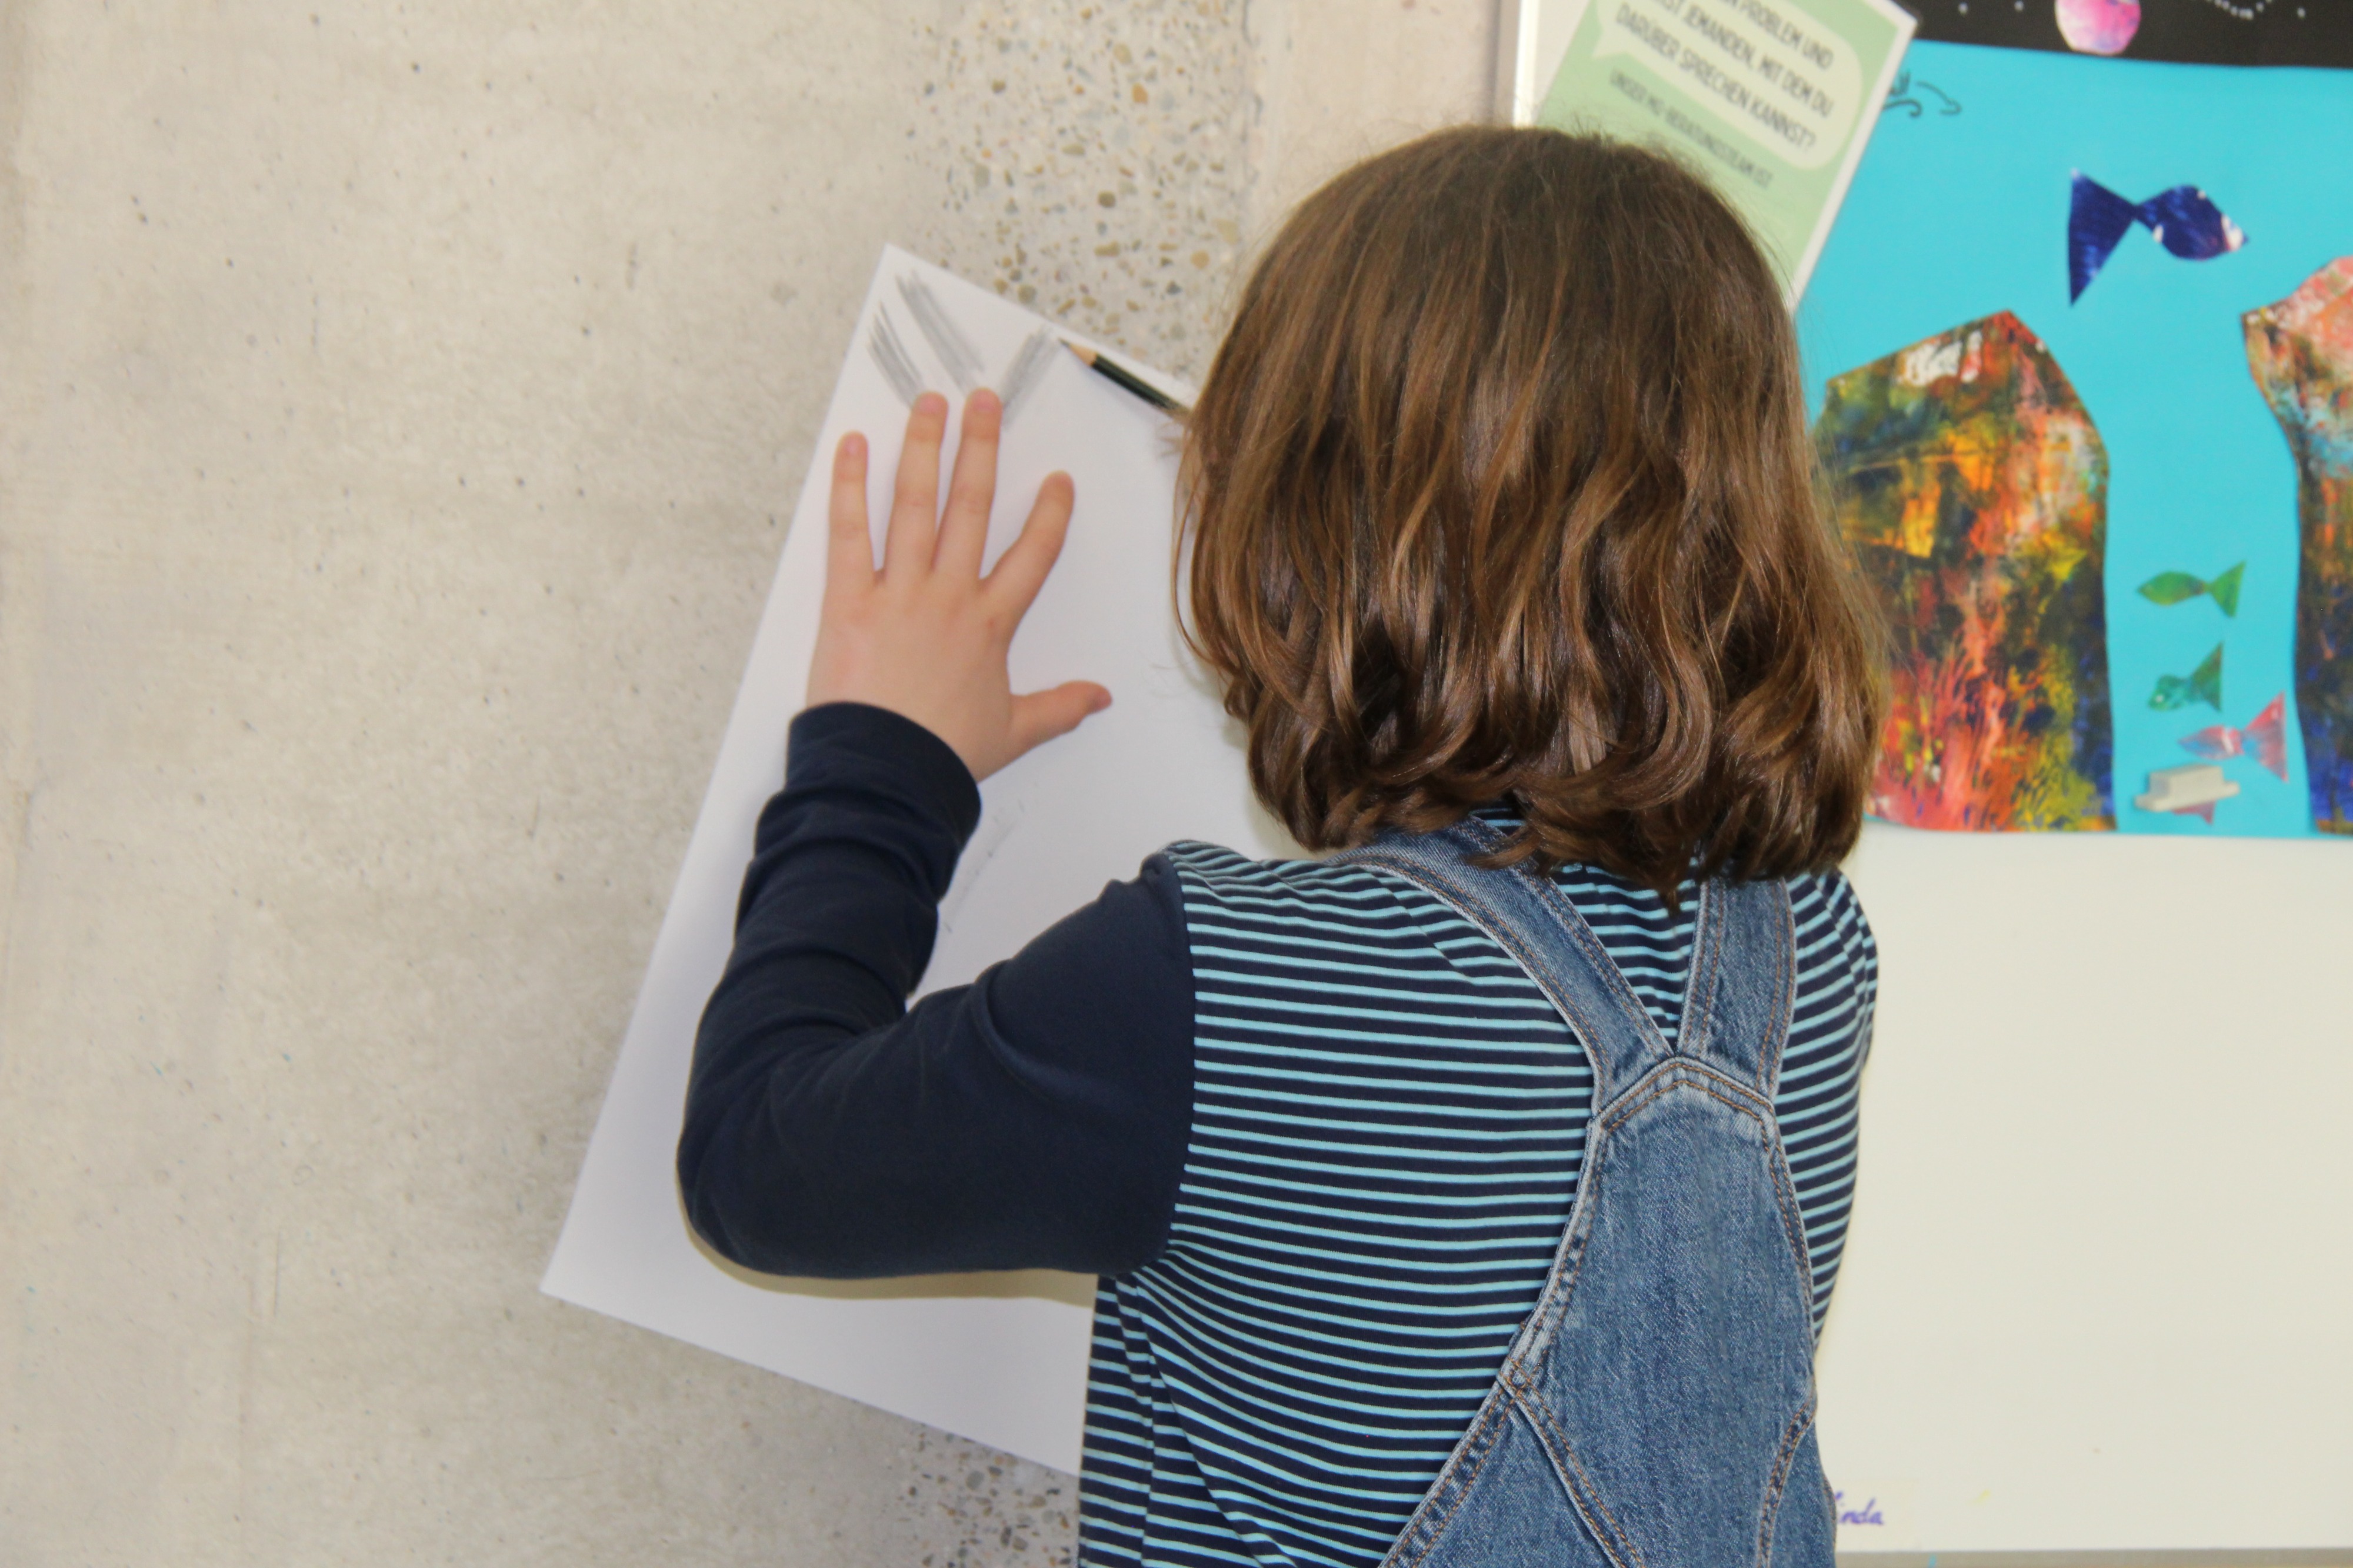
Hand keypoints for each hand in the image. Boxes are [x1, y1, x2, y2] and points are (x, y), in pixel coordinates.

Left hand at [807, 389, 1109, 781]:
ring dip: (924, 448)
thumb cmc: (943, 756)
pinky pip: (848, 533)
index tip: (1058, 481)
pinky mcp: (848, 600)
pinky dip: (849, 487)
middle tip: (984, 402)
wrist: (886, 774)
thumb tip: (1100, 699)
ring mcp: (899, 593)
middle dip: (981, 449)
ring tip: (930, 404)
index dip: (1049, 515)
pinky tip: (852, 447)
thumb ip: (1059, 708)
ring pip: (917, 506)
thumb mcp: (1014, 732)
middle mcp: (949, 596)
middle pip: (972, 508)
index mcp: (990, 625)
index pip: (1032, 556)